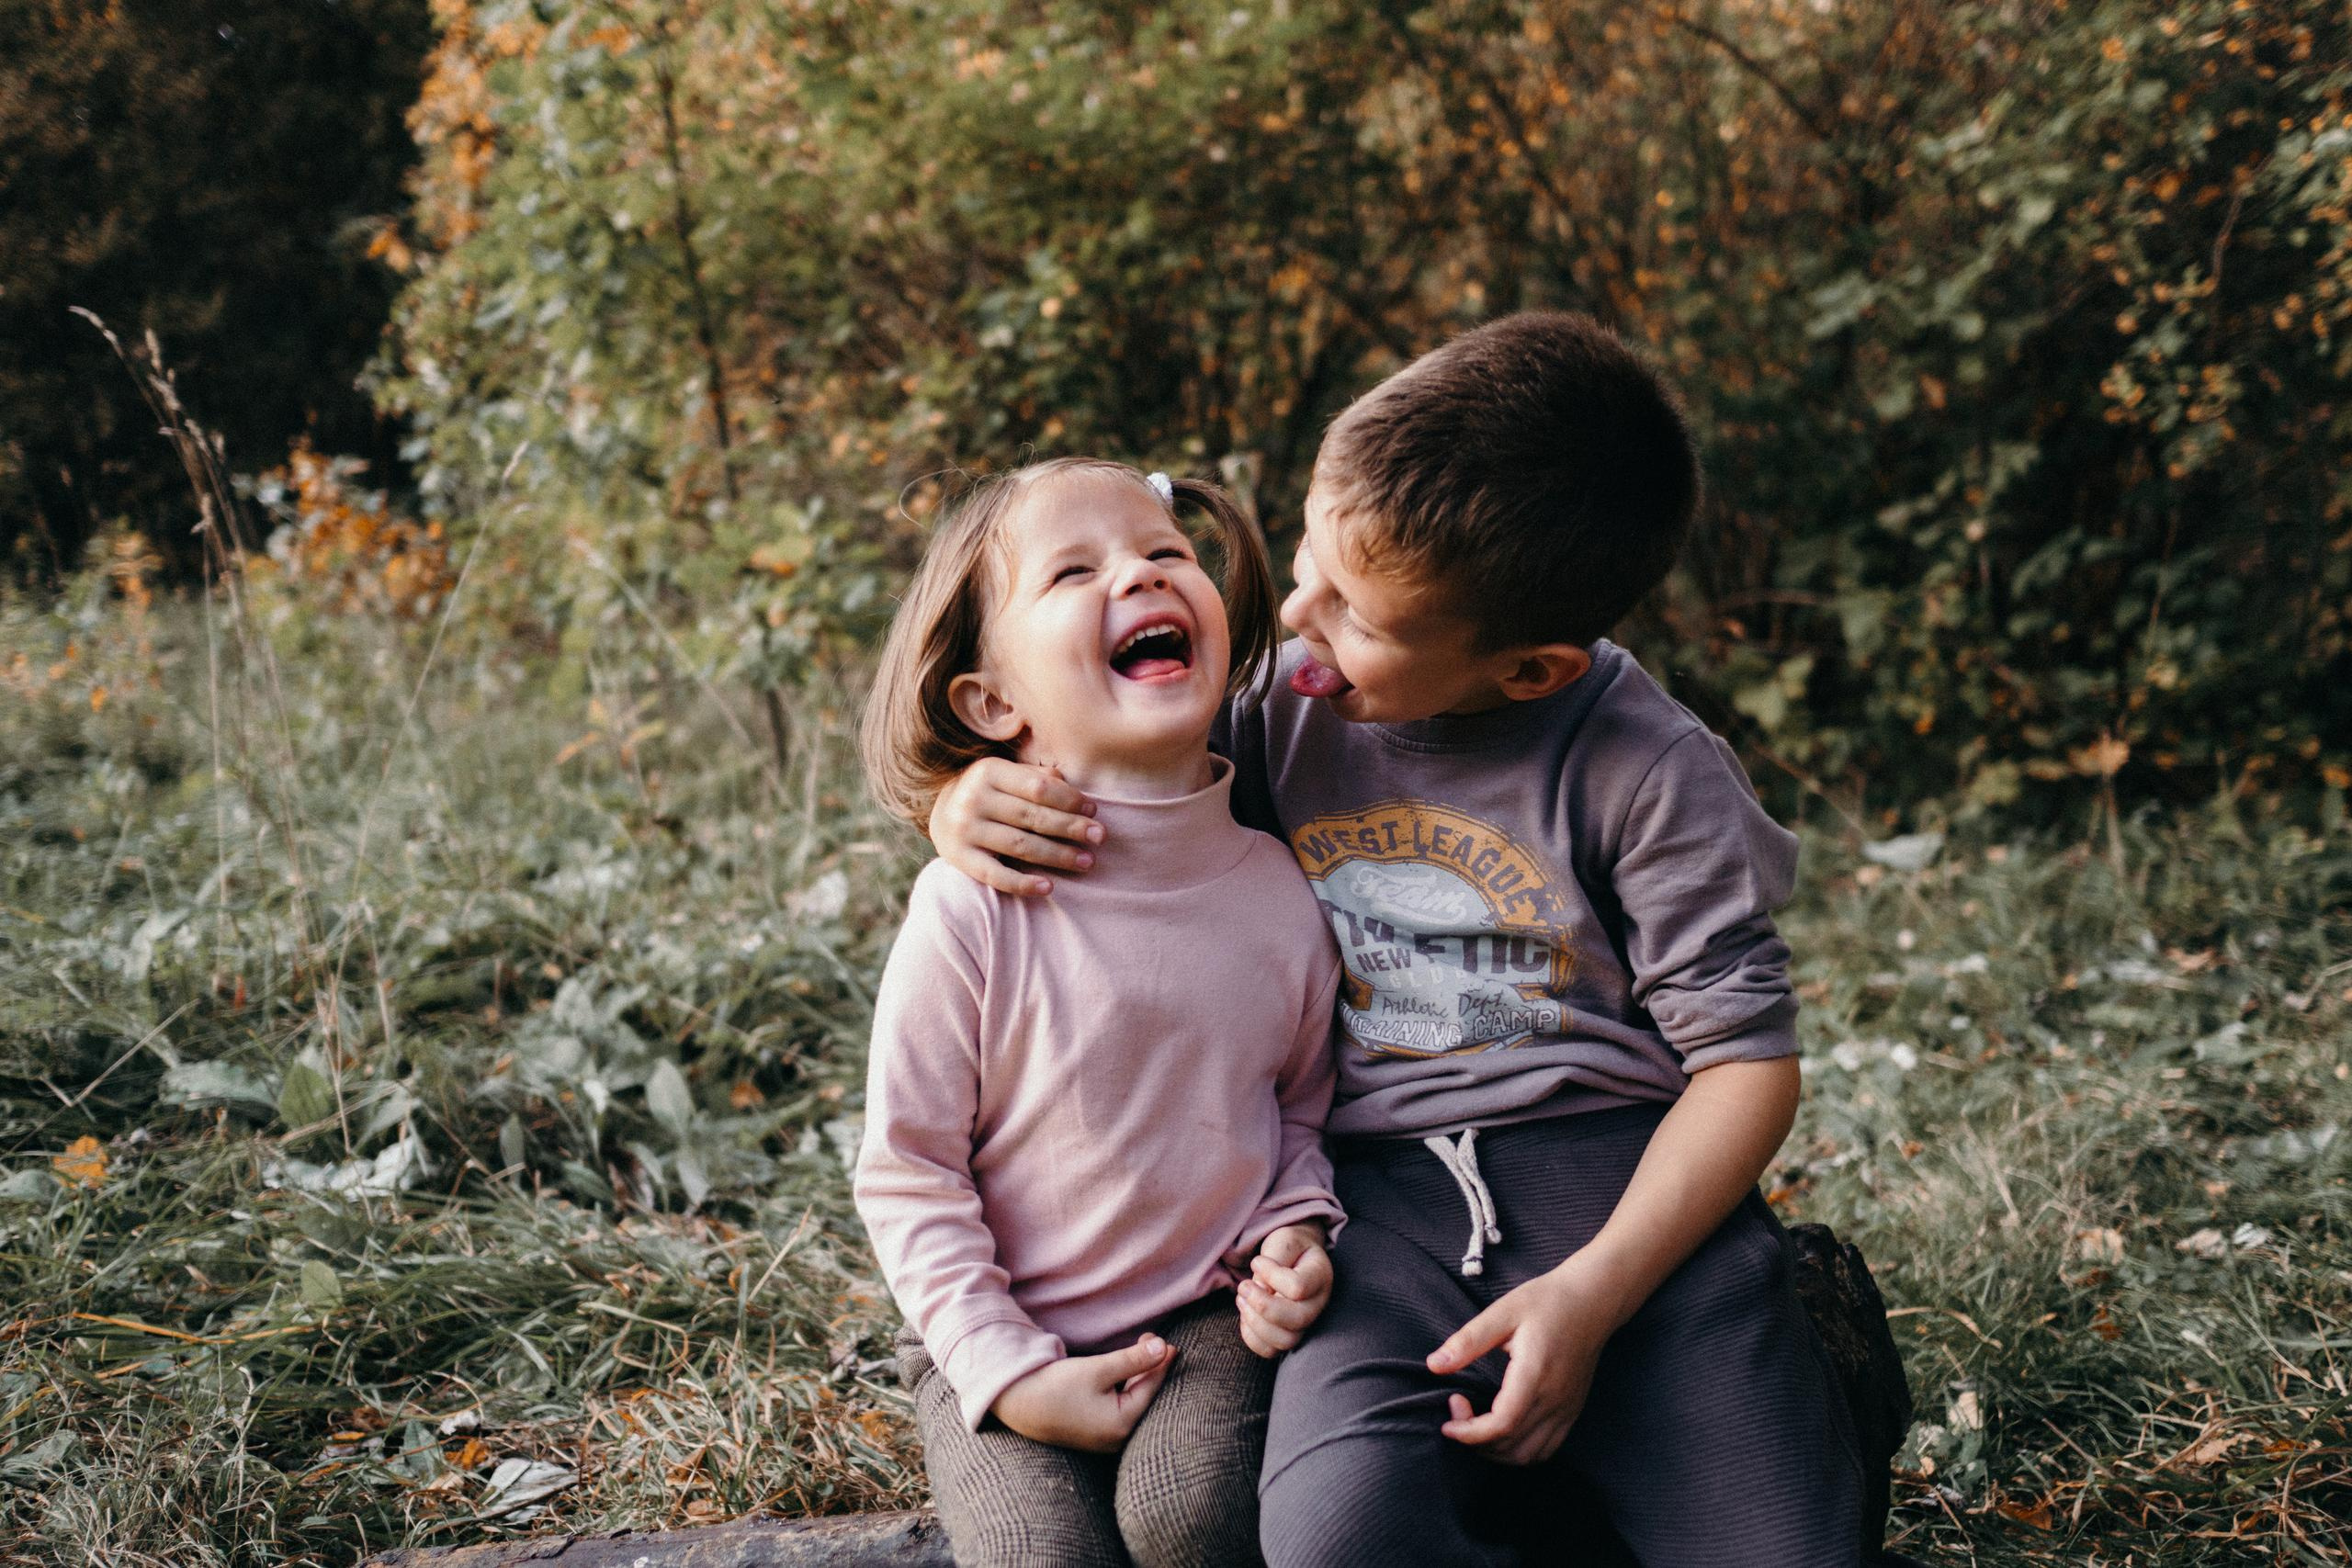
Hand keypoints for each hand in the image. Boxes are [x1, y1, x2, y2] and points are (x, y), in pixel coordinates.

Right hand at [929, 758, 1101, 896]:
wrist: (941, 810)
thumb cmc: (989, 791)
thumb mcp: (1007, 774)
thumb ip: (1037, 777)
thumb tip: (1074, 790)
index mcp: (988, 771)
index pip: (1037, 787)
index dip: (1068, 800)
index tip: (1093, 811)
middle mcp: (973, 799)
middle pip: (1032, 817)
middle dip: (1070, 828)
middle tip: (1100, 836)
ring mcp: (964, 830)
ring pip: (1020, 846)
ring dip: (1057, 855)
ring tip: (1086, 861)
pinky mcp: (959, 858)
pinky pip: (995, 875)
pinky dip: (1022, 884)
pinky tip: (1048, 887)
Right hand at [990, 1335, 1173, 1451]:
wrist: (1017, 1403)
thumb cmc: (1057, 1386)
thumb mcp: (1098, 1369)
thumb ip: (1133, 1360)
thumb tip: (1164, 1347)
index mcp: (1122, 1425)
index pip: (1151, 1388)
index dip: (1162, 1362)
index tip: (1170, 1342)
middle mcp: (1117, 1438)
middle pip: (1144, 1396)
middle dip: (1150, 1367)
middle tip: (1153, 1339)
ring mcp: (1105, 1438)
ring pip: (1132, 1401)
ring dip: (1138, 1375)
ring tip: (1143, 1349)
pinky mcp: (1094, 1433)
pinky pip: (1119, 1407)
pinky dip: (1124, 1387)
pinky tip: (1126, 1371)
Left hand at [1237, 1223, 1332, 1356]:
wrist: (1294, 1256)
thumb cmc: (1289, 1247)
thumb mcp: (1283, 1240)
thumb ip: (1275, 1259)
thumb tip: (1261, 1288)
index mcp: (1321, 1276)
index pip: (1298, 1287)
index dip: (1271, 1276)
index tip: (1257, 1261)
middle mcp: (1318, 1304)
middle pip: (1297, 1320)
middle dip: (1261, 1305)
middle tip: (1243, 1286)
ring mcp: (1305, 1323)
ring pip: (1285, 1341)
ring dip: (1255, 1322)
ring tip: (1242, 1299)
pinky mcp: (1288, 1334)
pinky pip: (1270, 1350)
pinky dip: (1251, 1336)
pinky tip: (1245, 1313)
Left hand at [1424, 1252, 1628, 1465]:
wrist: (1593, 1300)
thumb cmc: (1547, 1301)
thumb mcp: (1503, 1311)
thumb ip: (1468, 1341)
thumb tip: (1434, 1366)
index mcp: (1536, 1374)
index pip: (1502, 1424)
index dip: (1469, 1433)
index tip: (1447, 1423)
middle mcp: (1555, 1399)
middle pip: (1512, 1446)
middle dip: (1475, 1441)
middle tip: (1457, 1410)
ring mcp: (1567, 1409)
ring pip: (1529, 1456)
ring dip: (1496, 1452)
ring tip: (1475, 1425)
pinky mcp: (1572, 1411)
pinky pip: (1546, 1449)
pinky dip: (1519, 1451)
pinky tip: (1501, 1430)